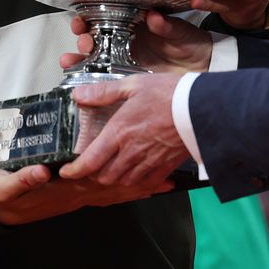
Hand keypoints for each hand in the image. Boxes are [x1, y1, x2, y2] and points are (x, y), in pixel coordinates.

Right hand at [0, 164, 171, 225]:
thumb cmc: (0, 192)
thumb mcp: (5, 185)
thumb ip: (22, 179)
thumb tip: (41, 172)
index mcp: (62, 187)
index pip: (97, 181)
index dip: (122, 175)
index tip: (144, 168)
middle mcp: (74, 193)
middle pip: (113, 187)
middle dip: (140, 182)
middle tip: (168, 175)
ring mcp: (74, 195)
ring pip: (112, 192)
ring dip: (137, 188)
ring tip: (164, 182)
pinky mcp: (70, 194)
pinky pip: (102, 195)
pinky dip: (122, 192)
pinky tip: (137, 188)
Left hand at [58, 74, 185, 186]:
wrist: (201, 109)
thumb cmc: (168, 94)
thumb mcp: (133, 85)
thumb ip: (103, 92)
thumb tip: (79, 95)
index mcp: (119, 132)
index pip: (90, 161)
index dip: (74, 171)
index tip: (67, 172)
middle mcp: (131, 152)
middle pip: (104, 176)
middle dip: (93, 175)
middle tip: (89, 167)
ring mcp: (148, 162)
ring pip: (123, 182)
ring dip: (113, 178)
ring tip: (110, 169)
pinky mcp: (164, 167)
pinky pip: (145, 183)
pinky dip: (136, 182)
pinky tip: (135, 173)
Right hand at [60, 10, 211, 74]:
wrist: (203, 67)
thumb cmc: (191, 42)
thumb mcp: (180, 31)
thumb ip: (166, 25)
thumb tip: (153, 16)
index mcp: (133, 22)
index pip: (104, 15)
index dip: (89, 16)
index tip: (82, 20)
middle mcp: (123, 39)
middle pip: (93, 36)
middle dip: (81, 38)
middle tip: (82, 42)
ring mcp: (122, 59)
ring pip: (92, 57)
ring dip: (76, 58)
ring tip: (68, 61)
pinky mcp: (125, 78)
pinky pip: (102, 78)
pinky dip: (87, 78)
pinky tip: (77, 80)